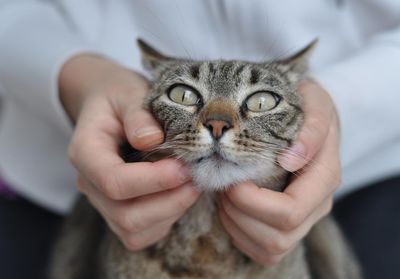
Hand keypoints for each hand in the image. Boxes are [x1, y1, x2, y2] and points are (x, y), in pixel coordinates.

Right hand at [60, 54, 199, 249]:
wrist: (110, 106)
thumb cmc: (119, 97)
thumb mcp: (127, 92)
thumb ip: (137, 114)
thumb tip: (151, 139)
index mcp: (85, 153)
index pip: (113, 181)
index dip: (152, 180)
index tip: (183, 167)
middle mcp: (89, 183)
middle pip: (124, 215)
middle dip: (168, 202)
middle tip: (196, 178)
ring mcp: (103, 202)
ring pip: (133, 231)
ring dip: (170, 212)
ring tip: (192, 185)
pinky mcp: (119, 212)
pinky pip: (141, 234)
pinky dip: (166, 220)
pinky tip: (181, 195)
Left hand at [218, 80, 339, 265]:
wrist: (306, 117)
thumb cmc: (305, 106)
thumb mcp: (315, 102)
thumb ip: (313, 127)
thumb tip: (292, 159)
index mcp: (325, 177)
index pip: (290, 210)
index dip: (253, 201)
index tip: (234, 178)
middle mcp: (318, 205)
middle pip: (278, 235)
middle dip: (240, 213)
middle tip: (224, 186)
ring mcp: (304, 220)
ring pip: (271, 248)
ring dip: (237, 225)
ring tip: (225, 196)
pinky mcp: (288, 227)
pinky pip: (264, 251)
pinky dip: (240, 235)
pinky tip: (231, 209)